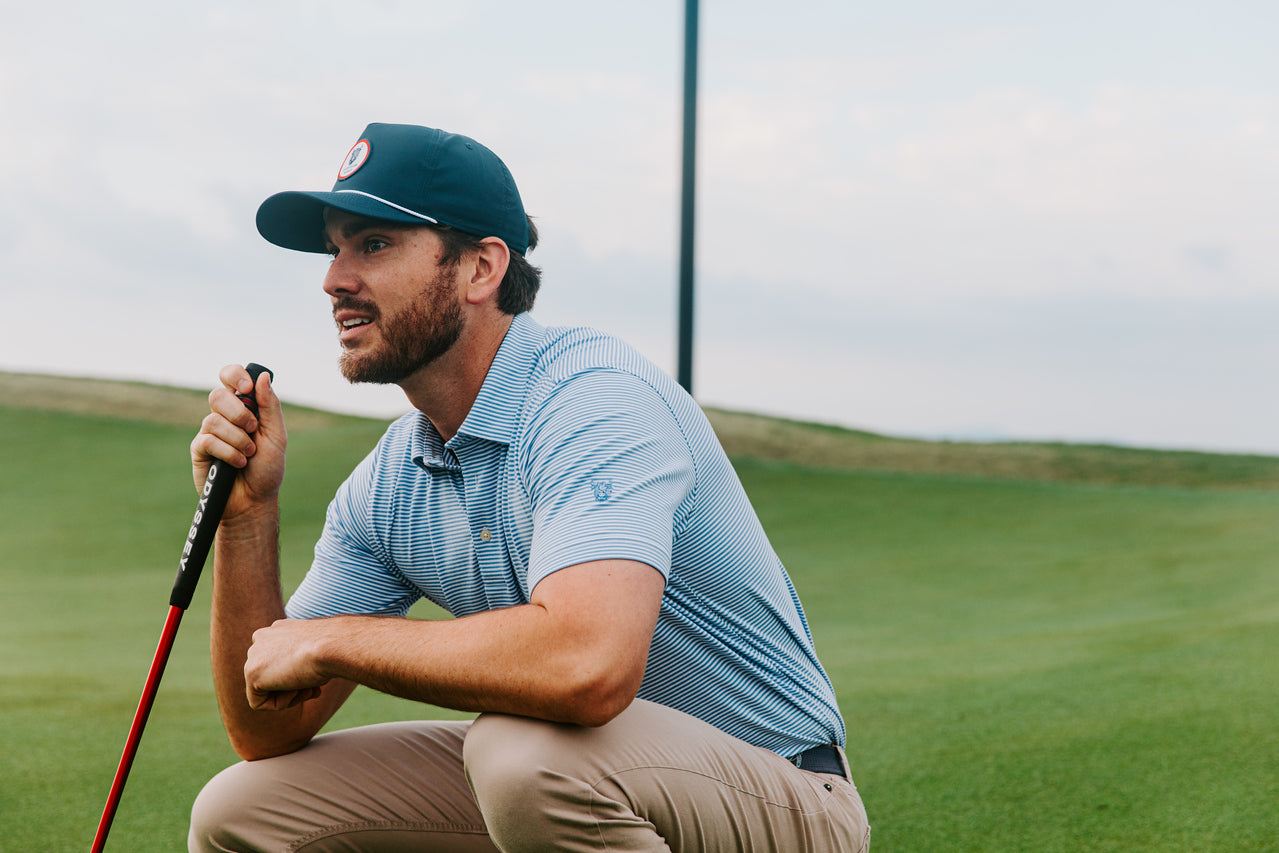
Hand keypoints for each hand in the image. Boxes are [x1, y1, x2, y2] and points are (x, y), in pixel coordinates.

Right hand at [190, 365, 286, 519]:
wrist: (255, 500)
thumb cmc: (267, 468)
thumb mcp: (276, 435)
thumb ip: (269, 406)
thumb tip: (264, 376)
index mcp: (243, 407)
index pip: (230, 377)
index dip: (235, 375)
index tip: (247, 389)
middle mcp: (224, 416)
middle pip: (217, 395)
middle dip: (239, 413)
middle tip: (254, 430)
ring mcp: (209, 433)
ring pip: (214, 419)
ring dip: (238, 439)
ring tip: (249, 454)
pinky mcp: (199, 450)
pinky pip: (208, 440)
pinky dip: (229, 452)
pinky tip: (238, 463)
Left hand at [244, 618, 331, 710]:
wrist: (331, 646)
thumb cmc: (333, 648)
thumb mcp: (318, 652)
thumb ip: (302, 661)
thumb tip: (299, 681)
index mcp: (279, 629)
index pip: (279, 661)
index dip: (299, 675)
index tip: (317, 679)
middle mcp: (262, 638)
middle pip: (272, 675)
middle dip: (294, 686)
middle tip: (314, 688)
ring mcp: (254, 655)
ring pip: (265, 689)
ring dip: (289, 695)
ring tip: (308, 689)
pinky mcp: (252, 673)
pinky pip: (259, 702)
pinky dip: (279, 704)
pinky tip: (295, 691)